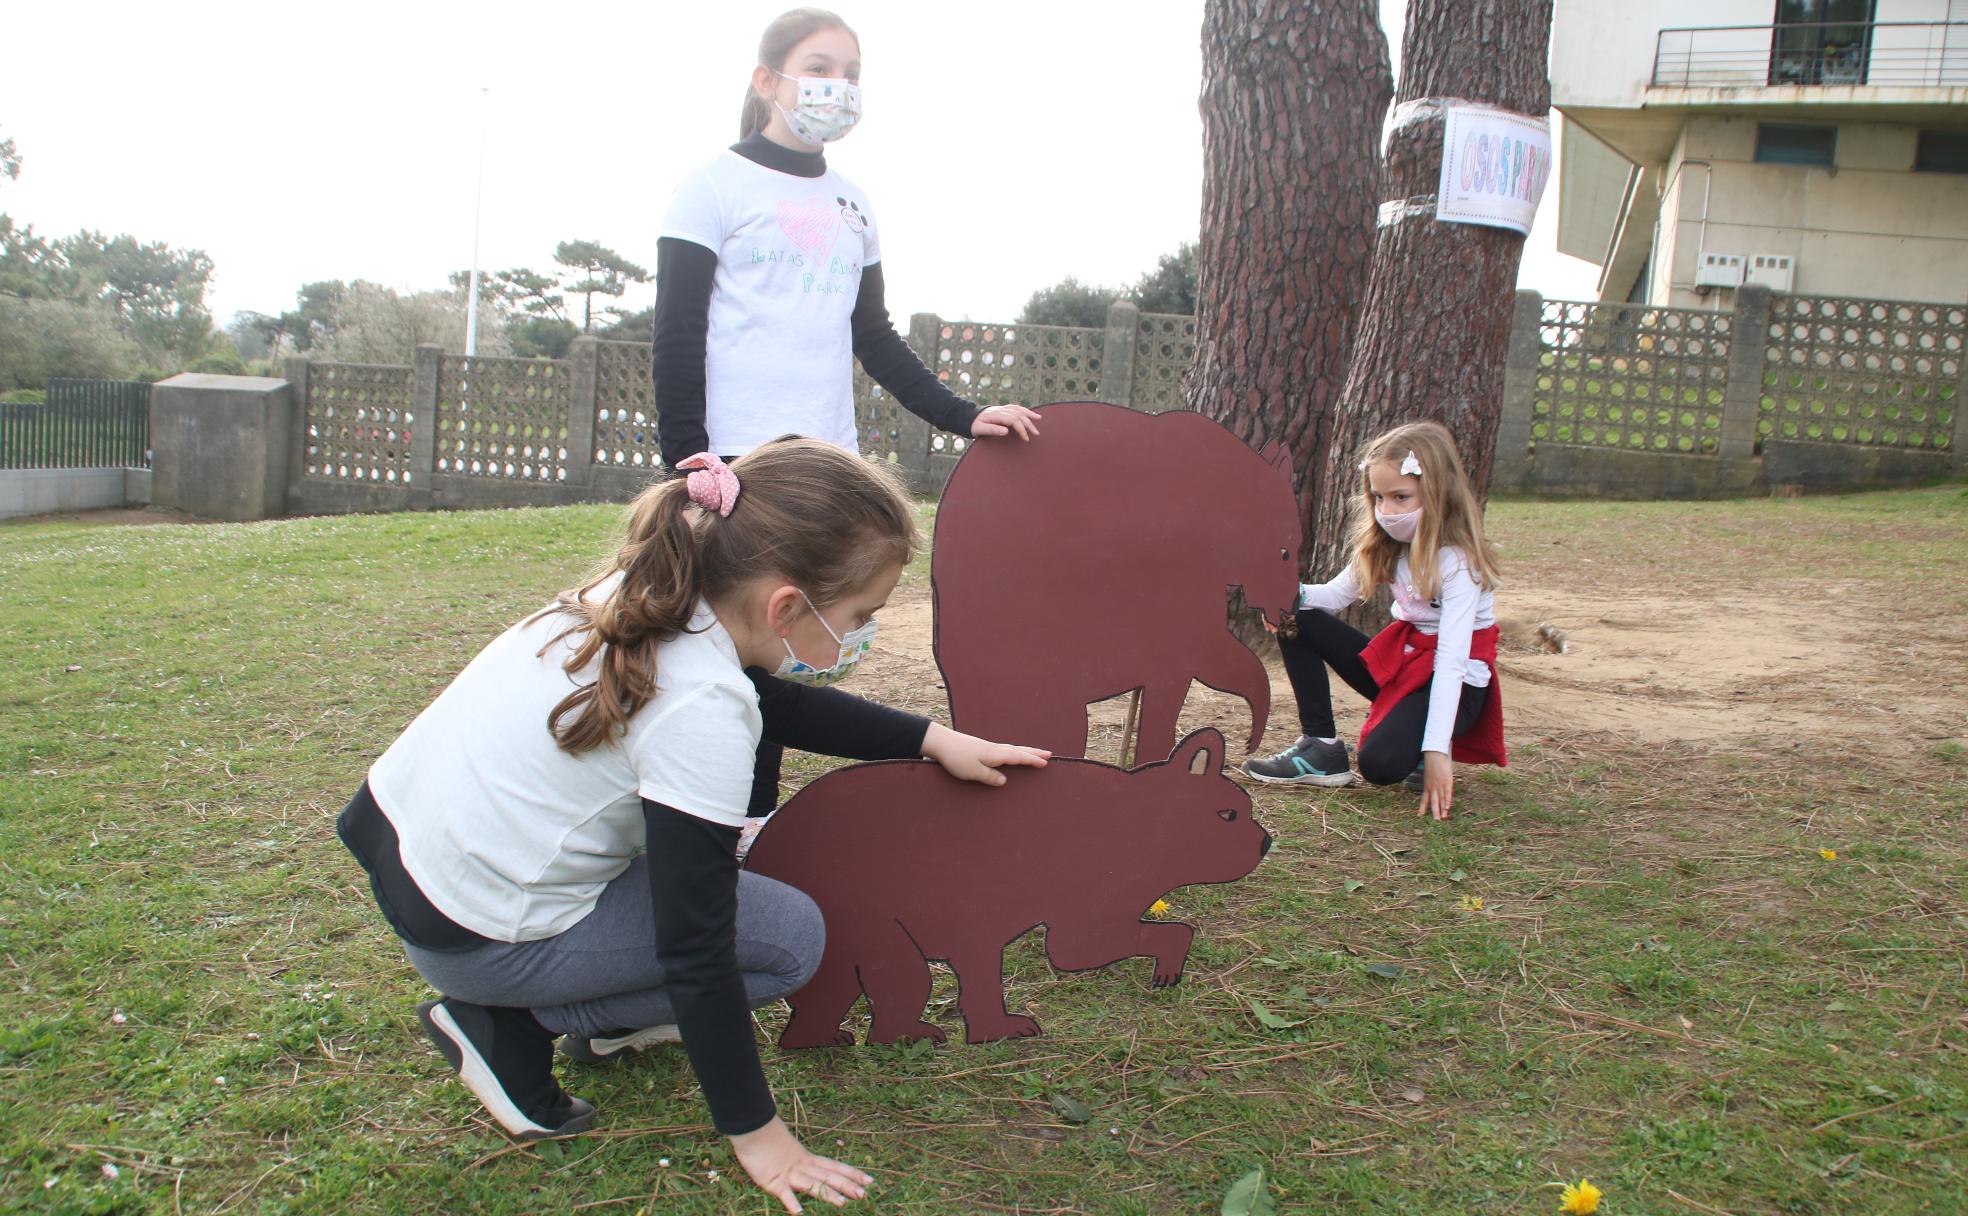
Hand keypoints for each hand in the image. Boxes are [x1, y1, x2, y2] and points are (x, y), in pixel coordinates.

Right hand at [730, 1117, 871, 1212]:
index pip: (835, 1166)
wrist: (753, 1130)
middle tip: (864, 1195)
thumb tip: (812, 1166)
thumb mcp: (790, 1151)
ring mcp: (789, 1174)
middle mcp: (803, 1166)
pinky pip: (784, 1193)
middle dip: (847, 1186)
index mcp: (808, 1159)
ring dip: (827, 1194)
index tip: (870, 1180)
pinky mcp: (773, 1181)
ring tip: (843, 1204)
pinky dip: (791, 1202)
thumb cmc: (768, 1140)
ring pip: (812, 1184)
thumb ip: (801, 1160)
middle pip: (828, 1176)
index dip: (852, 1173)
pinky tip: (799, 1213)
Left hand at [920, 722, 1050, 785]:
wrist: (940, 742)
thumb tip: (1004, 781)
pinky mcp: (981, 748)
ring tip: (1035, 753)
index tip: (1046, 762)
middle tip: (1049, 754)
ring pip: (1012, 749)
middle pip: (1019, 750)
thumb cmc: (956, 757)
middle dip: (1034, 753)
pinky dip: (1014, 751)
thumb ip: (989, 776)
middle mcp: (994, 749)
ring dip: (1025, 751)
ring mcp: (988, 747)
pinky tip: (1010, 754)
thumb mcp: (973, 771)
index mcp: (995, 754)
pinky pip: (1004, 750)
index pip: (1018, 757)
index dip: (1032, 760)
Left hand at [969, 404, 1040, 440]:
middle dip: (1029, 424)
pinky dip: (1024, 410)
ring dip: (1029, 414)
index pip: (1013, 420)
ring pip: (1019, 409)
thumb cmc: (974, 425)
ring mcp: (1002, 408)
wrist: (968, 417)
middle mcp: (1001, 409)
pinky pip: (1016, 407)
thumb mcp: (980, 429)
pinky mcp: (1003, 408)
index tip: (1025, 438)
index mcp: (996, 415)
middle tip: (1036, 434)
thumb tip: (1006, 431)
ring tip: (1039, 419)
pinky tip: (1030, 413)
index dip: (1021, 429)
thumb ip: (993, 430)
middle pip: (1018, 414)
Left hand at [1418, 752, 1453, 821]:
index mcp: (1427, 786)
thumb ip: (1431, 781)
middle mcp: (1432, 787)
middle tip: (1435, 822)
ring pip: (1440, 799)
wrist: (1435, 754)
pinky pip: (1447, 793)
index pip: (1424, 799)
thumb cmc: (1433, 763)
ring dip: (1442, 809)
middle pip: (1433, 802)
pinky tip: (1448, 807)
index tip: (1420, 816)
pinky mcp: (1447, 781)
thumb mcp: (1430, 775)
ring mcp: (1440, 784)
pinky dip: (1447, 800)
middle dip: (1434, 812)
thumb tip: (1433, 785)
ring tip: (1442, 818)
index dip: (1423, 808)